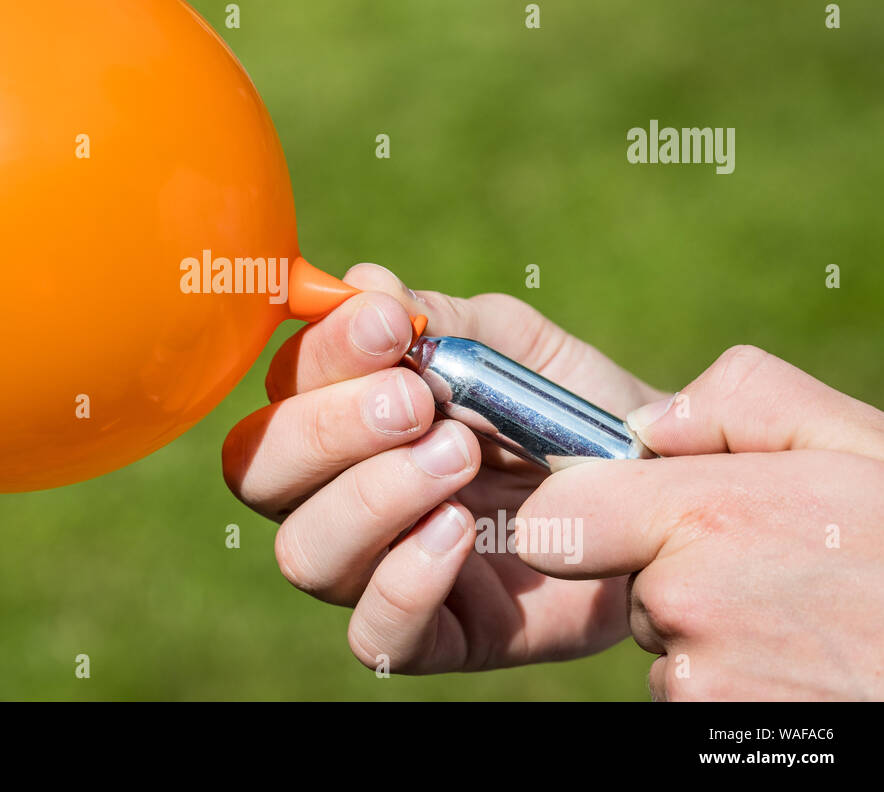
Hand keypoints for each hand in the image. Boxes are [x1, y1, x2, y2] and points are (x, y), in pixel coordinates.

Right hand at [222, 263, 665, 672]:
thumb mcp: (513, 345)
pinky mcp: (437, 636)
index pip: (280, 388)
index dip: (321, 353)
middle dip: (329, 428)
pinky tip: (462, 532)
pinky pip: (376, 637)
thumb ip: (439, 319)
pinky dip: (405, 584)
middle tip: (417, 403)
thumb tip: (361, 283)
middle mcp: (338, 493)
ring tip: (458, 458)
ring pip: (304, 552)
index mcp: (342, 416)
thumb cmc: (569, 409)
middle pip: (259, 470)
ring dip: (370, 498)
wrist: (660, 490)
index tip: (394, 326)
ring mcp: (380, 569)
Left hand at [516, 345, 883, 698]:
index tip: (631, 508)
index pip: (559, 518)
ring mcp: (701, 683)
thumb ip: (738, 401)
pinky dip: (737, 678)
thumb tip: (647, 426)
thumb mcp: (854, 441)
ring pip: (662, 636)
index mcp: (707, 515)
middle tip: (775, 560)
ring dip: (712, 625)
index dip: (589, 508)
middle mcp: (686, 604)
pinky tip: (806, 660)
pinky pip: (692, 692)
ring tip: (809, 614)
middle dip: (676, 562)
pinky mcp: (715, 733)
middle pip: (624, 575)